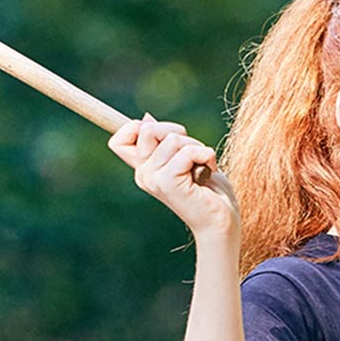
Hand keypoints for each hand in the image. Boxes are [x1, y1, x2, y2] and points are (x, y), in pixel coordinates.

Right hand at [108, 115, 238, 244]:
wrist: (220, 222)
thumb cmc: (209, 190)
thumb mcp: (185, 158)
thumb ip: (165, 142)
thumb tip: (145, 118)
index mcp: (144, 169)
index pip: (119, 140)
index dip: (135, 127)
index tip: (163, 136)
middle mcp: (144, 174)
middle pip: (147, 129)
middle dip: (177, 132)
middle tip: (193, 153)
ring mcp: (154, 179)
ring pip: (172, 139)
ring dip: (196, 147)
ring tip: (202, 166)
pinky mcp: (168, 183)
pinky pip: (187, 152)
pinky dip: (206, 155)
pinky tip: (209, 171)